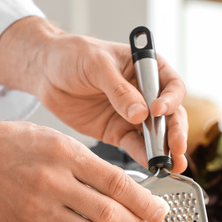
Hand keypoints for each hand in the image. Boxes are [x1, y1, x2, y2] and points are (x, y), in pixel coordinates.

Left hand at [0, 17, 188, 172]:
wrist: (46, 72)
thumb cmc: (72, 55)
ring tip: (172, 165)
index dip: (170, 100)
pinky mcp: (118, 132)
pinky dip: (144, 156)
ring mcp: (133, 115)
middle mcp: (146, 94)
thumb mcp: (97, 65)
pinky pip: (135, 146)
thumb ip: (119, 90)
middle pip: (170, 115)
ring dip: (165, 150)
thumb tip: (140, 114)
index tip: (158, 110)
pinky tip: (152, 166)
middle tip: (176, 147)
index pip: (171, 86)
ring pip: (156, 135)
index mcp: (147, 69)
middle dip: (175, 132)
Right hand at [0, 89, 169, 221]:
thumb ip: (90, 167)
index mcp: (66, 155)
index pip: (117, 184)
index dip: (145, 202)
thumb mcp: (58, 140)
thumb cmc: (17, 144)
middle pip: (109, 214)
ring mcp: (37, 209)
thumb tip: (127, 193)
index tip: (160, 210)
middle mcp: (52, 182)